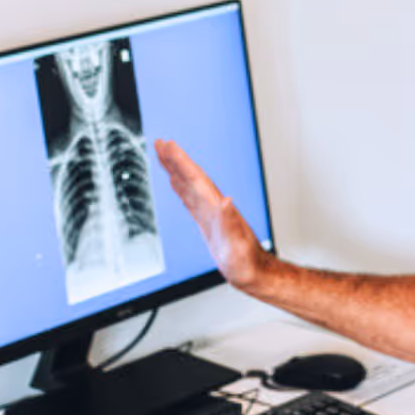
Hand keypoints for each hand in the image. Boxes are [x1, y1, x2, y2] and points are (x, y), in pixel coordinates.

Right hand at [154, 139, 268, 289]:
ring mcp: (210, 213)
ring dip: (176, 169)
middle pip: (191, 177)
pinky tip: (175, 182)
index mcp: (217, 209)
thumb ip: (231, 223)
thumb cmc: (247, 263)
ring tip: (163, 155)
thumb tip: (226, 201)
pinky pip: (190, 199)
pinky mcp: (208, 222)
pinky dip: (181, 187)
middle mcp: (213, 207)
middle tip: (160, 142)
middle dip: (175, 159)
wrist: (255, 272)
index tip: (168, 146)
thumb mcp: (237, 246)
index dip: (181, 162)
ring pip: (189, 185)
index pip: (195, 179)